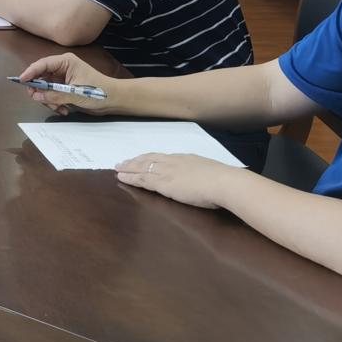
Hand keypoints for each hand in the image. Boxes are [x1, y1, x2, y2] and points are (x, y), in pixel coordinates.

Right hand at [15, 53, 112, 116]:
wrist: (114, 100)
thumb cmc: (98, 91)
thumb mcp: (75, 93)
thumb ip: (54, 94)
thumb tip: (36, 96)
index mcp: (65, 62)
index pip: (42, 64)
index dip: (30, 72)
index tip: (21, 81)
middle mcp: (62, 68)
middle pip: (41, 77)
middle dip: (41, 91)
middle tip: (39, 100)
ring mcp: (63, 79)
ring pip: (45, 88)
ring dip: (49, 100)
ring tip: (59, 108)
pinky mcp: (65, 89)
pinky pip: (52, 95)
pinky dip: (55, 103)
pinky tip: (64, 109)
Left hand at [115, 153, 238, 209]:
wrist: (223, 183)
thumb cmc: (223, 181)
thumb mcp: (211, 173)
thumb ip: (204, 175)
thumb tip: (206, 179)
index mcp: (185, 159)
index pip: (163, 158)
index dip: (150, 159)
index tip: (141, 159)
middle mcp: (173, 162)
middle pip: (148, 159)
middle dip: (134, 161)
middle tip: (122, 163)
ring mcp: (167, 171)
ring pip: (142, 168)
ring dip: (128, 169)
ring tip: (117, 169)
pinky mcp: (162, 183)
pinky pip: (142, 179)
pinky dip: (131, 178)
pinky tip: (122, 178)